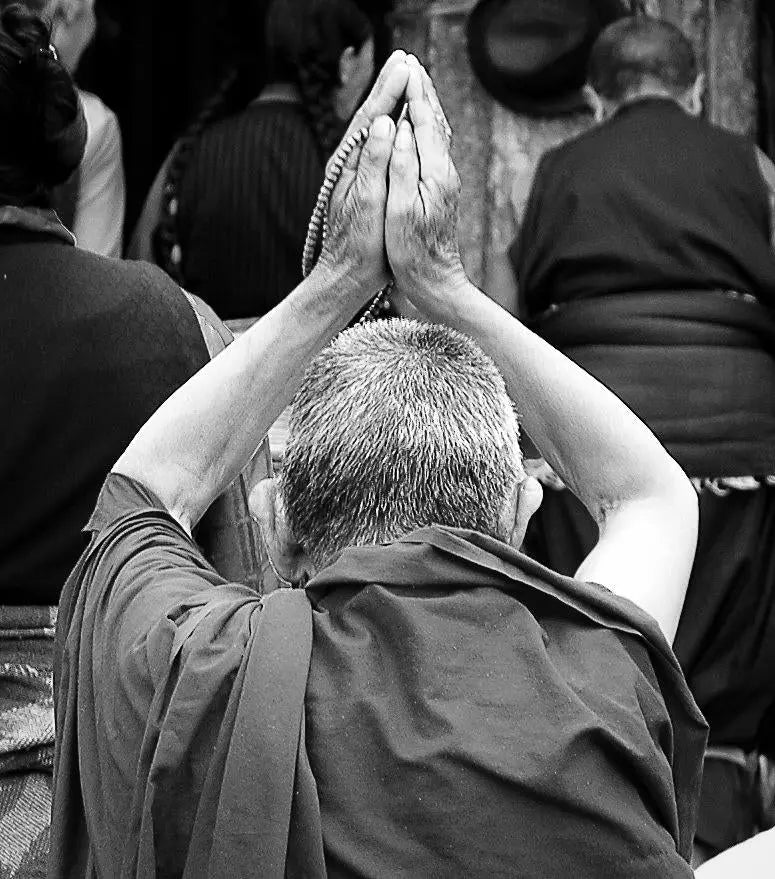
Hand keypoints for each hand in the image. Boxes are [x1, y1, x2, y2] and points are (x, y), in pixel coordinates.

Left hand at [315, 51, 409, 295]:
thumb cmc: (358, 245)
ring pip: (375, 130)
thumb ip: (373, 163)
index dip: (389, 90)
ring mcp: (357, 174)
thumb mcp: (367, 203)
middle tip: (406, 59)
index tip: (406, 65)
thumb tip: (384, 123)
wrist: (346, 276)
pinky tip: (402, 122)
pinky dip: (392, 129)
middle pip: (371, 117)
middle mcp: (350, 165)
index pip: (371, 117)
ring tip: (406, 80)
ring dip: (390, 104)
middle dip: (388, 88)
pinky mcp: (365, 186)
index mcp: (350, 165)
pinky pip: (381, 147)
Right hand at [386, 58, 466, 306]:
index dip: (414, 93)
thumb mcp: (400, 211)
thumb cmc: (413, 252)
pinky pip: (433, 148)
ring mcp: (445, 182)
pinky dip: (426, 127)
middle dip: (423, 92)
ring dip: (426, 106)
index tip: (405, 67)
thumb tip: (402, 128)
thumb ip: (402, 167)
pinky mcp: (440, 191)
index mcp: (436, 174)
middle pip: (436, 122)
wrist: (434, 281)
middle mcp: (445, 173)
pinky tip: (420, 124)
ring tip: (416, 84)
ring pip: (437, 133)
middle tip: (411, 63)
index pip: (426, 122)